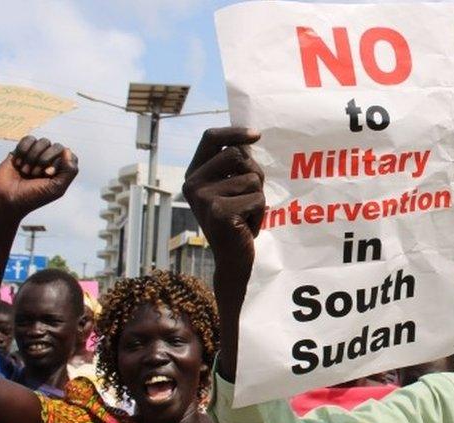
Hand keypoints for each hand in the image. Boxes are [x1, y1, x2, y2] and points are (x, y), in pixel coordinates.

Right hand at [0, 136, 77, 221]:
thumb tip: (67, 150)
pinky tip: (17, 163)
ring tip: (25, 171)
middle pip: (57, 146)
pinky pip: (28, 139)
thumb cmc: (32, 197)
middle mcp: (51, 162)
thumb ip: (70, 171)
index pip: (70, 156)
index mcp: (61, 171)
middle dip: (45, 159)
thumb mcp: (56, 188)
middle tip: (34, 174)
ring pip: (43, 141)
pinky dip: (23, 150)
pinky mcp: (21, 151)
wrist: (5, 198)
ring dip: (33, 156)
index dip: (59, 163)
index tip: (47, 174)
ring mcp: (36, 155)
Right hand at [182, 127, 264, 264]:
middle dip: (254, 173)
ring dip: (258, 197)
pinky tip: (247, 227)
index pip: (211, 137)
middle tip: (250, 196)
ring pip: (252, 179)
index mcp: (194, 173)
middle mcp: (193, 183)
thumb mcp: (230, 187)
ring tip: (246, 215)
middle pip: (237, 154)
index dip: (235, 132)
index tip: (257, 134)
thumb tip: (250, 137)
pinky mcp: (220, 212)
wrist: (232, 259)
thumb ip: (233, 164)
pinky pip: (257, 199)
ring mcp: (204, 198)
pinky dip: (260, 214)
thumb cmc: (237, 219)